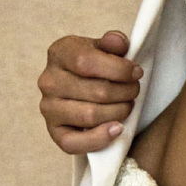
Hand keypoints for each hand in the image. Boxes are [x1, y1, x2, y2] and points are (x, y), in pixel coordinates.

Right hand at [39, 30, 141, 154]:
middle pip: (95, 91)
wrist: (78, 85)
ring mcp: (48, 108)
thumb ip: (112, 42)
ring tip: (127, 105)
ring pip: (90, 115)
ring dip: (118, 112)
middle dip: (124, 92)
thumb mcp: (102, 47)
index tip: (136, 72)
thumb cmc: (94, 65)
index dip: (118, 69)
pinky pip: (74, 143)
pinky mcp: (54, 132)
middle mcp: (48, 81)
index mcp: (59, 53)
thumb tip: (119, 43)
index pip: (87, 62)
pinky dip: (99, 138)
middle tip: (134, 90)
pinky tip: (117, 129)